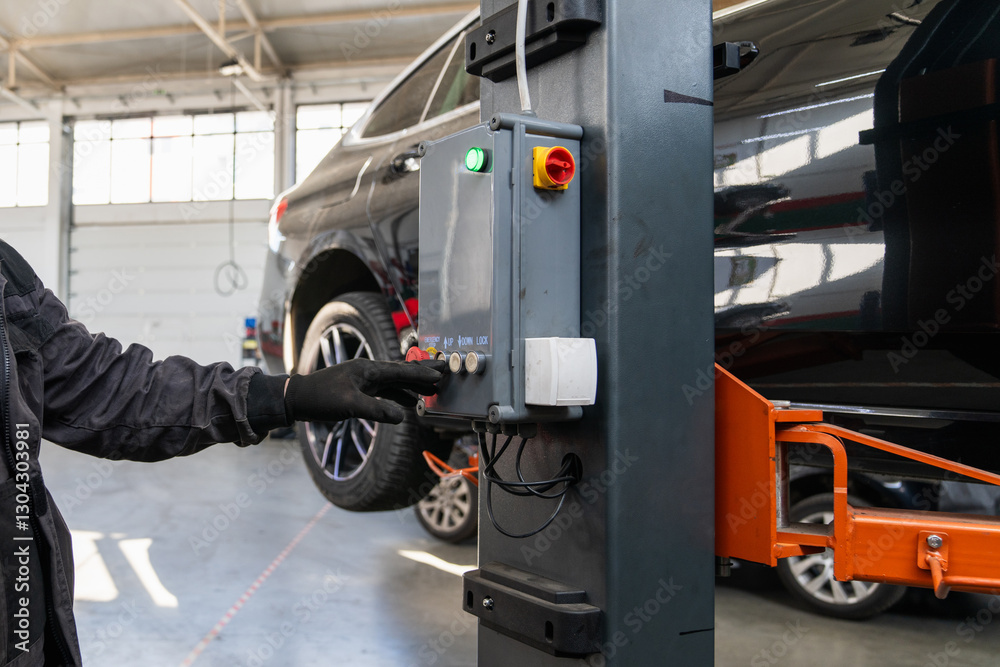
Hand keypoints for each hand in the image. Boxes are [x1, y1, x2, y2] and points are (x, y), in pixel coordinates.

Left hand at [284, 358, 446, 424]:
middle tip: (444, 371)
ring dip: (413, 386)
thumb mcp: (349, 406)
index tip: (440, 372)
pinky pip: (386, 390)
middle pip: (401, 372)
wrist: (297, 399)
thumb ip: (377, 411)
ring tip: (432, 390)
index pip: (400, 370)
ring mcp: (364, 380)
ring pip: (395, 382)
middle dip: (422, 373)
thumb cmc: (320, 399)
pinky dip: (399, 395)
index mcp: (367, 369)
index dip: (421, 372)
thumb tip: (402, 416)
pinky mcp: (359, 390)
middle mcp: (368, 371)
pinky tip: (409, 402)